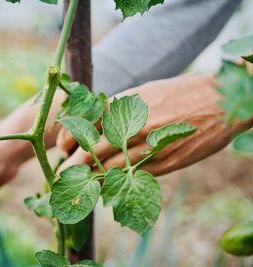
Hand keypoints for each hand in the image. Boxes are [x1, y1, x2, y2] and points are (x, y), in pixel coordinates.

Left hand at [57, 74, 252, 174]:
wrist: (220, 102)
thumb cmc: (179, 93)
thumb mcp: (144, 92)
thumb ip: (120, 108)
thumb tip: (98, 122)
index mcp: (126, 105)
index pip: (86, 126)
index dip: (69, 140)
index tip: (62, 148)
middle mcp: (133, 127)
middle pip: (93, 151)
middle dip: (73, 165)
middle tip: (61, 174)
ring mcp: (149, 147)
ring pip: (110, 168)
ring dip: (91, 178)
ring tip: (78, 184)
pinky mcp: (164, 163)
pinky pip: (133, 177)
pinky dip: (116, 182)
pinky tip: (106, 187)